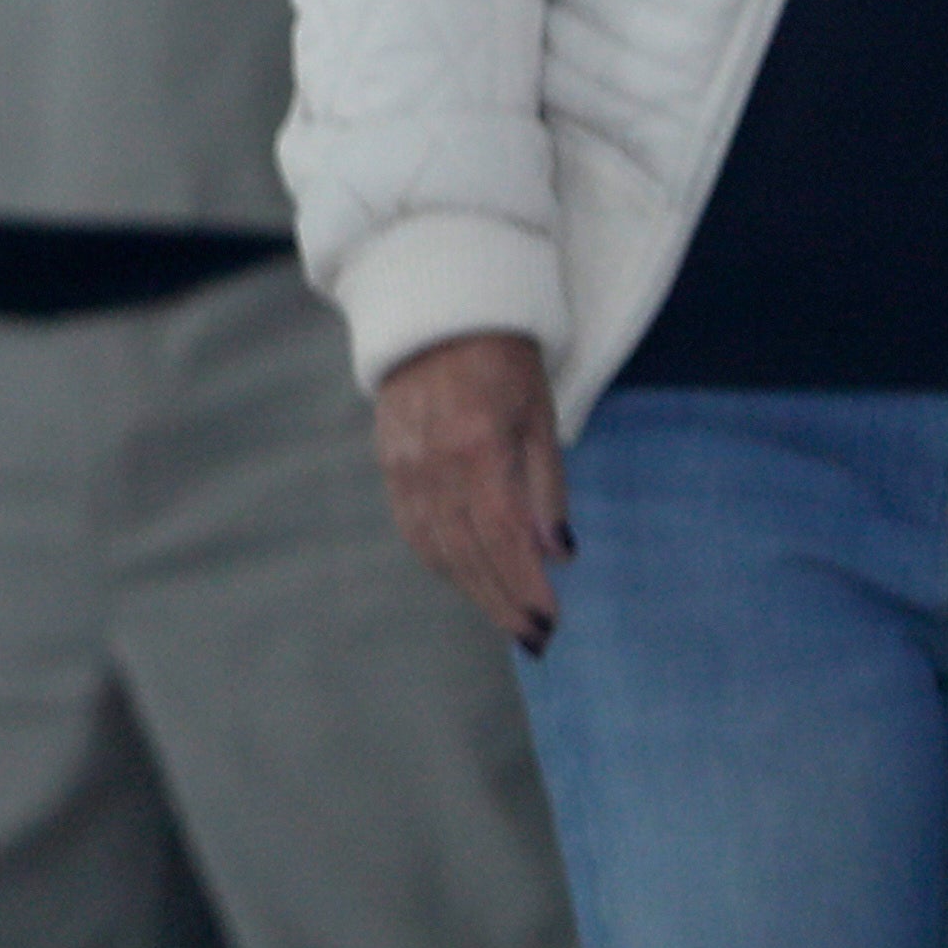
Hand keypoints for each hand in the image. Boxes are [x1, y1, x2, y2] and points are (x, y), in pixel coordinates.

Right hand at [369, 331, 571, 649]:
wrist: (436, 308)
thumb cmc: (503, 357)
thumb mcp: (539, 412)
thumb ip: (546, 485)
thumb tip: (558, 553)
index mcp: (478, 446)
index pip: (503, 538)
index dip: (526, 586)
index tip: (550, 620)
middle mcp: (434, 463)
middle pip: (469, 554)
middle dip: (503, 602)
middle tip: (535, 639)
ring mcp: (404, 465)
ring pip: (437, 549)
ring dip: (473, 591)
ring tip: (506, 617)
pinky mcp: (389, 462)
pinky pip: (413, 528)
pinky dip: (441, 562)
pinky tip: (466, 578)